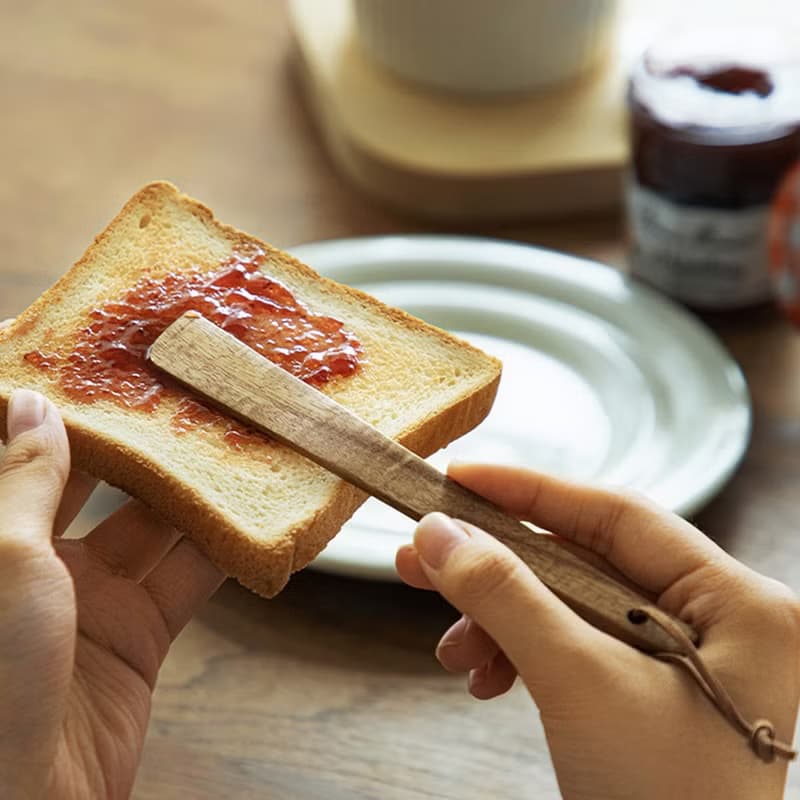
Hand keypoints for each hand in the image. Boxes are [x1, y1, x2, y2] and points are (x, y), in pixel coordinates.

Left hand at [0, 390, 224, 798]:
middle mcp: (36, 559)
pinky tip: (256, 516)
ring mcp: (91, 598)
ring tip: (235, 436)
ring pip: (155, 525)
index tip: (96, 357)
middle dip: (141, 438)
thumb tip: (34, 405)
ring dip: (195, 489)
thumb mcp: (6, 562)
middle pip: (98, 480)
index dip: (54, 403)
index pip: (22, 451)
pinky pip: (189, 580)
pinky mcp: (139, 636)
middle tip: (186, 387)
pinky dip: (225, 551)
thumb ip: (28, 481)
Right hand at [396, 463, 799, 799]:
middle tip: (424, 558)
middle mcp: (723, 621)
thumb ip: (506, 597)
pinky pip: (576, 646)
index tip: (460, 479)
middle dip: (499, 567)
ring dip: (501, 620)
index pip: (619, 515)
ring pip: (572, 605)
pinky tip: (486, 677)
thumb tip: (437, 533)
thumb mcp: (578, 685)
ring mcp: (691, 659)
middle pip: (587, 560)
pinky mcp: (654, 690)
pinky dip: (522, 654)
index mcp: (742, 605)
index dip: (530, 492)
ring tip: (454, 650)